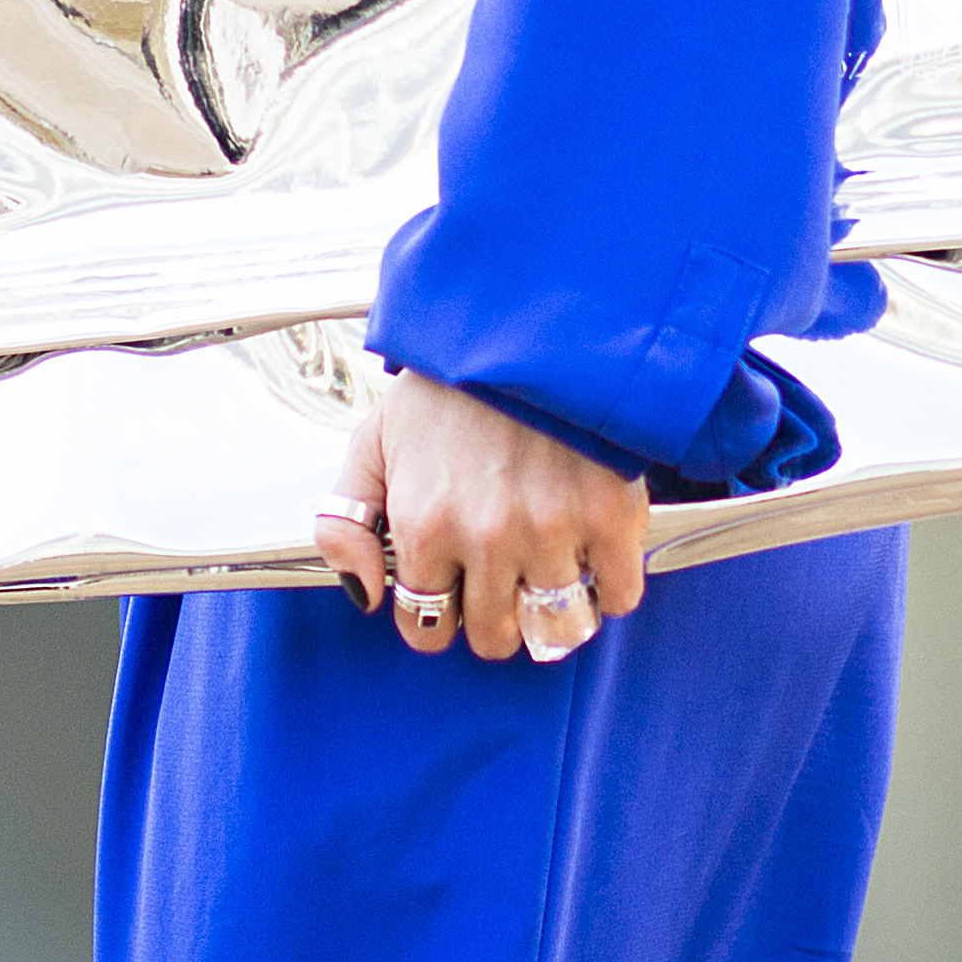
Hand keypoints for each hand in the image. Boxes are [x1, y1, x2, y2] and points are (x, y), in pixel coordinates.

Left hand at [313, 370, 650, 660]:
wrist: (530, 322)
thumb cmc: (451, 383)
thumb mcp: (372, 443)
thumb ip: (344, 524)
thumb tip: (365, 596)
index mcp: (425, 526)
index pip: (426, 629)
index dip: (438, 616)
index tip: (453, 594)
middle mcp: (487, 539)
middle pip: (494, 639)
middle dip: (494, 619)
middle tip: (503, 585)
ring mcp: (553, 530)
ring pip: (556, 630)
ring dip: (552, 613)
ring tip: (549, 580)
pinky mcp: (610, 516)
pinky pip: (617, 596)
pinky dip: (608, 589)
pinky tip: (593, 559)